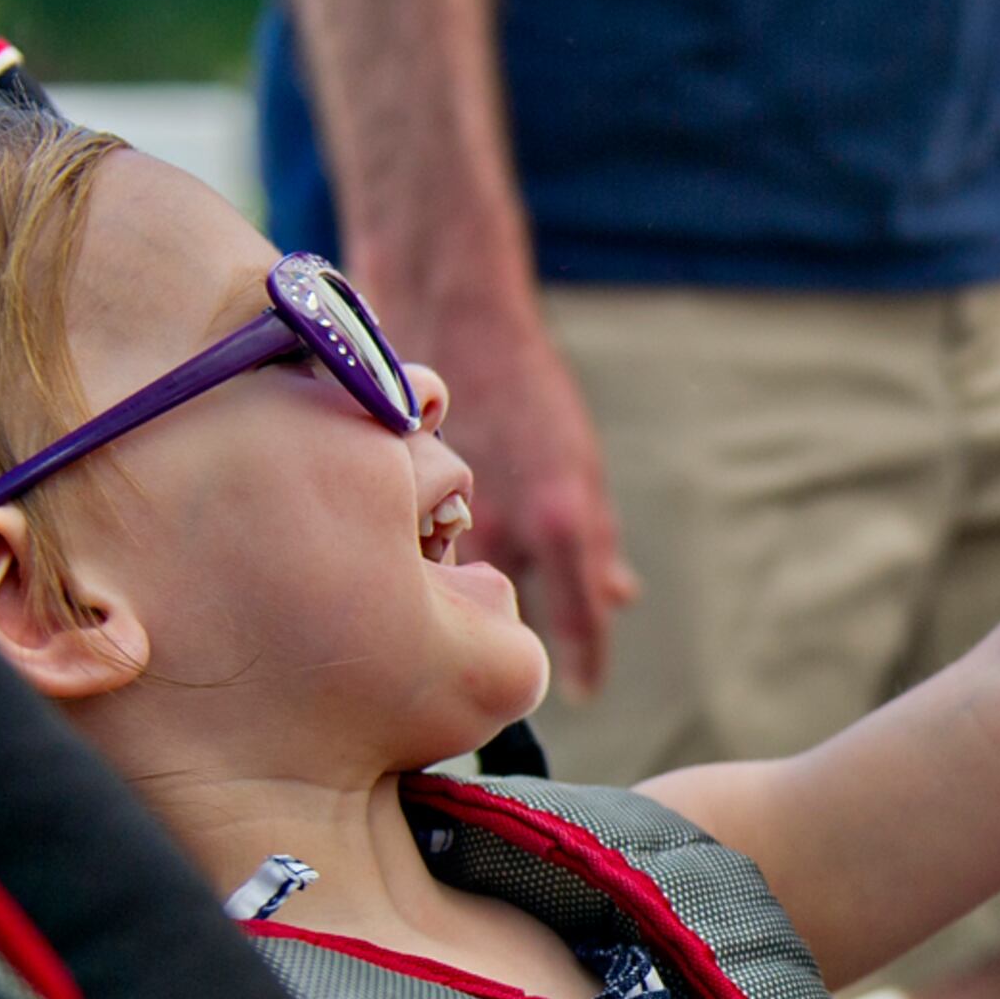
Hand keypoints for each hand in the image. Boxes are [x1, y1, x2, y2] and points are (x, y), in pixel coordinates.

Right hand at [417, 303, 639, 690]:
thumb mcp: (578, 461)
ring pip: (441, 592)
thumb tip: (619, 596)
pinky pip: (395, 551)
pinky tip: (391, 537)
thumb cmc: (527, 386)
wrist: (451, 305)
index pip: (579, 618)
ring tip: (431, 570)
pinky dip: (399, 554)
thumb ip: (594, 535)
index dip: (586, 663)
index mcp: (559, 516)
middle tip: (487, 619)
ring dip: (441, 592)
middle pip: (498, 620)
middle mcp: (498, 525)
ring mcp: (433, 512)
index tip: (588, 693)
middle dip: (491, 628)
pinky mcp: (380, 496)